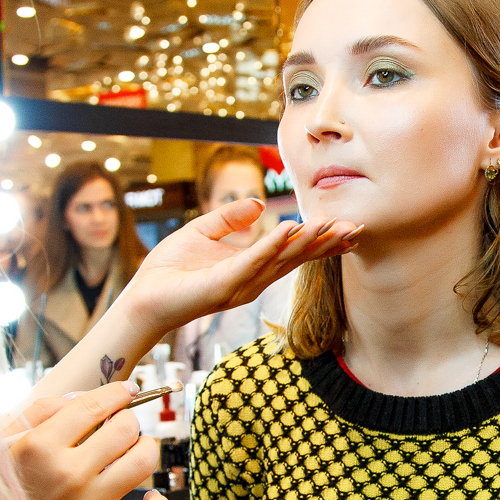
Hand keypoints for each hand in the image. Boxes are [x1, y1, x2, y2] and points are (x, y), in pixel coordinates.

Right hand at [2, 383, 168, 499]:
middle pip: (125, 428)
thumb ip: (38, 414)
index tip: (126, 391)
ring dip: (145, 450)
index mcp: (40, 447)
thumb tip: (80, 399)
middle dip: (126, 422)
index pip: (94, 406)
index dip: (117, 393)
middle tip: (118, 427)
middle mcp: (69, 474)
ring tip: (132, 452)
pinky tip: (147, 496)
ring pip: (143, 461)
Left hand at [118, 199, 360, 334]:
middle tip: (356, 228)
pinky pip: (251, 261)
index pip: (293, 252)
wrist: (143, 296)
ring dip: (306, 242)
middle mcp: (252, 280)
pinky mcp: (222, 286)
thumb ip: (231, 217)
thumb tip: (257, 203)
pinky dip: (270, 245)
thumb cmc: (170, 269)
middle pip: (296, 258)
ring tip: (330, 224)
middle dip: (326, 243)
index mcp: (252, 268)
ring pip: (280, 260)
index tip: (347, 228)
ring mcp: (240, 285)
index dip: (320, 241)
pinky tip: (289, 229)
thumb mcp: (204, 230)